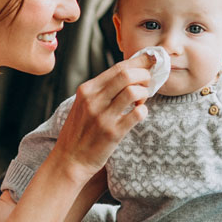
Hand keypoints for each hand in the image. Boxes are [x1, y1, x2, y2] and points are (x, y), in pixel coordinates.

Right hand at [50, 53, 154, 181]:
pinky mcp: (112, 133)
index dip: (139, 62)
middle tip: (148, 84)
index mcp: (87, 89)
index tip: (151, 61)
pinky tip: (139, 114)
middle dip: (144, 75)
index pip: (118, 67)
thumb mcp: (84, 104)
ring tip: (141, 101)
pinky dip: (144, 111)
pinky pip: (137, 114)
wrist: (70, 160)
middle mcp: (93, 100)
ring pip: (133, 91)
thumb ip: (102, 90)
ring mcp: (103, 116)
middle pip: (127, 74)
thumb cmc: (80, 131)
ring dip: (144, 93)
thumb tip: (129, 73)